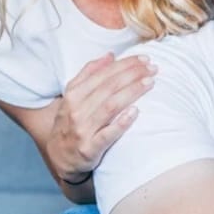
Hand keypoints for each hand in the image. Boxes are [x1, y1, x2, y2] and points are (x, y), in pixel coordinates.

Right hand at [46, 53, 155, 182]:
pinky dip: (122, 122)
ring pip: (110, 106)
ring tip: (150, 82)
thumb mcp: (73, 96)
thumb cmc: (71, 121)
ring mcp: (82, 130)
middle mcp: (76, 110)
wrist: (59, 157)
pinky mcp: (90, 148)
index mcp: (73, 94)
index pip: (103, 74)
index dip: (125, 64)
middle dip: (133, 74)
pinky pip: (107, 134)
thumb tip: (110, 55)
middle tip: (153, 68)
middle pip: (109, 87)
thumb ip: (89, 74)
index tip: (144, 59)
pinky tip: (136, 112)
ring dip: (132, 92)